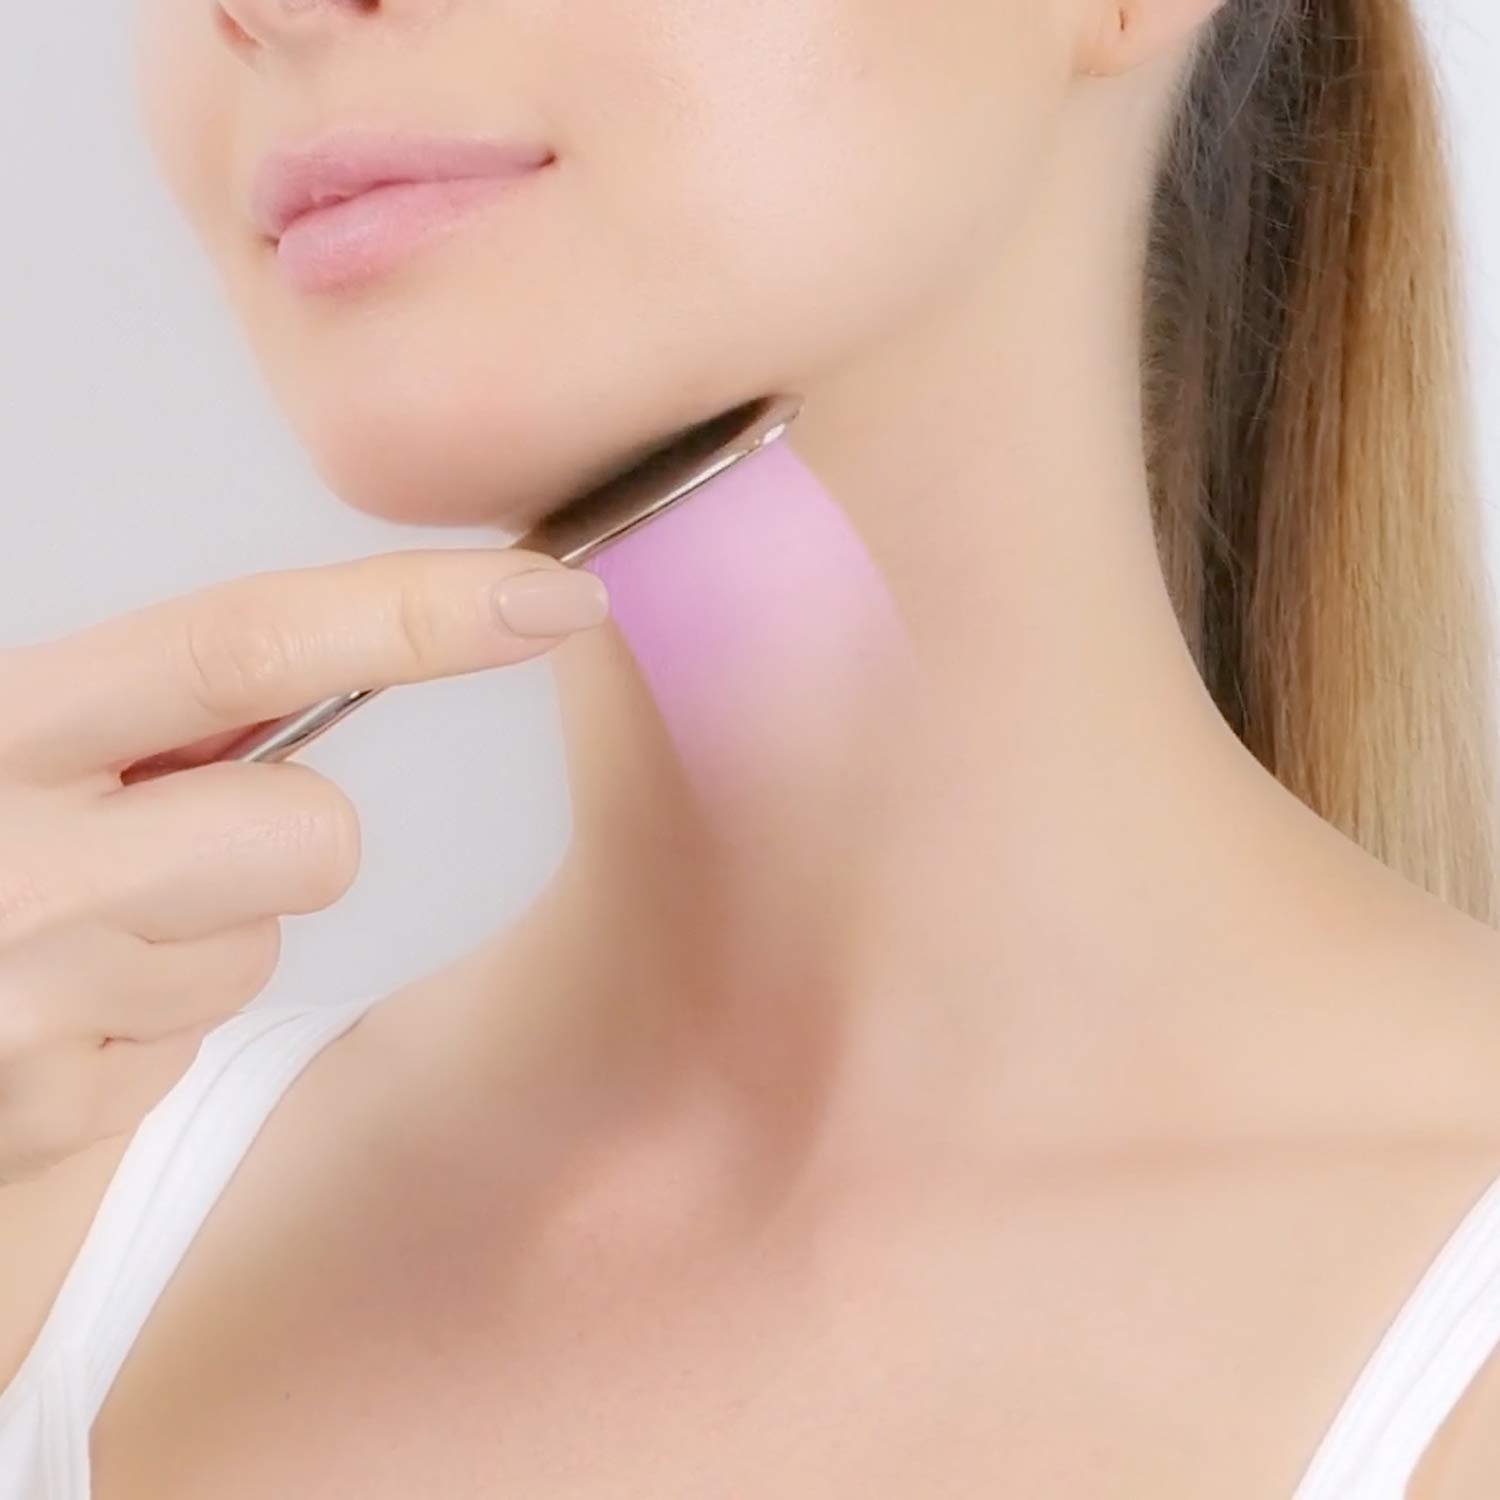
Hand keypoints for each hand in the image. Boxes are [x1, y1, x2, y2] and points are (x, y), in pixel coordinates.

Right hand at [0, 548, 609, 1182]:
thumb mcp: (10, 737)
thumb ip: (137, 707)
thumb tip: (337, 663)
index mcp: (1, 721)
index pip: (242, 642)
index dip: (410, 613)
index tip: (545, 595)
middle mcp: (10, 857)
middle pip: (306, 836)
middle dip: (290, 841)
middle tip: (170, 846)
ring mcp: (25, 1001)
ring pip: (258, 950)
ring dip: (197, 941)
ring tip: (68, 934)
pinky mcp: (37, 1112)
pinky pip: (187, 1049)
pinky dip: (142, 1030)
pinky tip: (45, 1013)